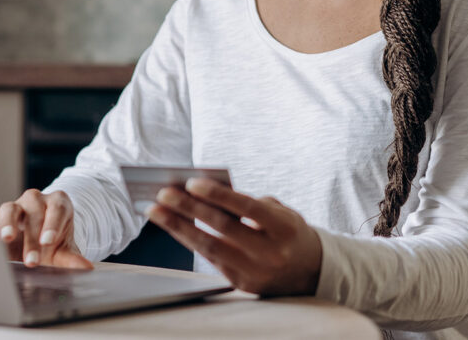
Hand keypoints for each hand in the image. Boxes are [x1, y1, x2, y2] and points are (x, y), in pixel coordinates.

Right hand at [0, 189, 92, 269]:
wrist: (37, 245)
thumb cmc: (52, 244)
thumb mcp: (63, 251)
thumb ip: (73, 259)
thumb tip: (87, 268)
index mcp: (58, 204)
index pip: (57, 209)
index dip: (52, 224)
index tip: (48, 242)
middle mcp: (37, 201)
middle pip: (34, 212)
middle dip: (32, 238)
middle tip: (32, 261)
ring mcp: (17, 206)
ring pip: (11, 209)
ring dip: (8, 224)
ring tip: (7, 238)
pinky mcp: (0, 217)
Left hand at [146, 178, 321, 295]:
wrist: (311, 270)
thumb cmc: (288, 231)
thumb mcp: (280, 212)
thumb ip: (248, 204)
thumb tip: (205, 196)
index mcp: (285, 228)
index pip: (248, 208)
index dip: (219, 195)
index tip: (191, 182)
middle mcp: (271, 253)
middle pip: (223, 229)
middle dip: (189, 210)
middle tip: (163, 194)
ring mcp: (256, 272)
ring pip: (209, 249)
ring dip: (178, 228)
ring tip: (156, 211)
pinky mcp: (242, 284)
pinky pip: (211, 259)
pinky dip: (190, 241)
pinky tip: (174, 226)